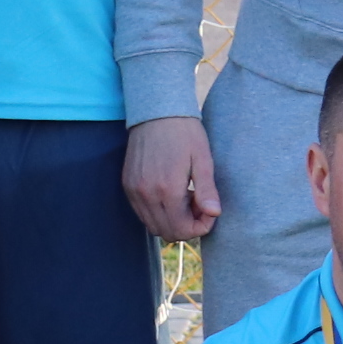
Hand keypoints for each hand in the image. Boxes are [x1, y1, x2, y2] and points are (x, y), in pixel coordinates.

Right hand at [123, 117, 221, 240]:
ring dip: (172, 220)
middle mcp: (145, 194)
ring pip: (153, 225)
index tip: (210, 210)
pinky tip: (171, 194)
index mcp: (167, 189)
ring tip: (186, 198)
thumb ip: (207, 190)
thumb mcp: (203, 159)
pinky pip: (142, 213)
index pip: (182, 230)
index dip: (201, 227)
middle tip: (199, 204)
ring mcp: (133, 190)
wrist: (157, 111)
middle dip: (187, 226)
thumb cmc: (185, 133)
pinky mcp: (127, 184)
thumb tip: (214, 214)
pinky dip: (158, 212)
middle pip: (167, 232)